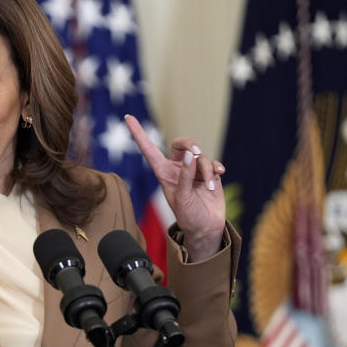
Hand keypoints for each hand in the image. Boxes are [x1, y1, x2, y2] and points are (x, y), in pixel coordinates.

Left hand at [125, 115, 225, 261]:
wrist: (207, 228)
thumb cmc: (189, 216)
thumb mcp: (183, 198)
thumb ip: (186, 176)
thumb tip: (192, 155)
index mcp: (164, 173)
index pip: (148, 149)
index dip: (138, 133)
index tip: (127, 117)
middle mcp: (177, 169)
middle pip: (182, 144)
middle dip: (190, 144)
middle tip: (197, 152)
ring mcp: (193, 170)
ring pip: (201, 156)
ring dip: (206, 170)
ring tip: (208, 187)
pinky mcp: (208, 174)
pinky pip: (213, 163)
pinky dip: (216, 168)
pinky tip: (219, 175)